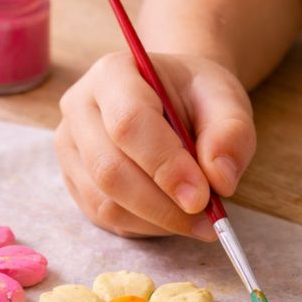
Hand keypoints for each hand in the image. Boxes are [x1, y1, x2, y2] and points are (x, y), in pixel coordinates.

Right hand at [55, 51, 256, 240]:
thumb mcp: (226, 99)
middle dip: (162, 205)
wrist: (170, 99)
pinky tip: (172, 216)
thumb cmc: (195, 97)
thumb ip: (231, 133)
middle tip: (207, 221)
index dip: (165, 165)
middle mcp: (79, 109)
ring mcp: (70, 149)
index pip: (129, 123)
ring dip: (156, 221)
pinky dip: (145, 226)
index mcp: (113, 74)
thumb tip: (220, 179)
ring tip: (197, 219)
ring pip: (104, 202)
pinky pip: (104, 218)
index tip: (202, 196)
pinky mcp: (74, 182)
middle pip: (109, 169)